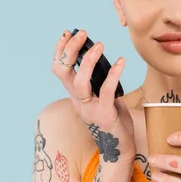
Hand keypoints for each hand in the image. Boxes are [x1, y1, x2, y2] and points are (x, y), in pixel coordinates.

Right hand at [51, 29, 135, 162]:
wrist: (119, 147)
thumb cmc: (113, 118)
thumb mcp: (101, 95)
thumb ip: (98, 80)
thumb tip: (102, 58)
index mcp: (74, 94)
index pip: (59, 69)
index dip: (60, 50)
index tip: (68, 33)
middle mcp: (78, 100)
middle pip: (62, 72)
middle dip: (69, 50)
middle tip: (82, 34)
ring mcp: (89, 108)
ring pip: (80, 82)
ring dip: (88, 61)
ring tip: (99, 45)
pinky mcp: (105, 115)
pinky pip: (106, 92)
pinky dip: (113, 74)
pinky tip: (121, 62)